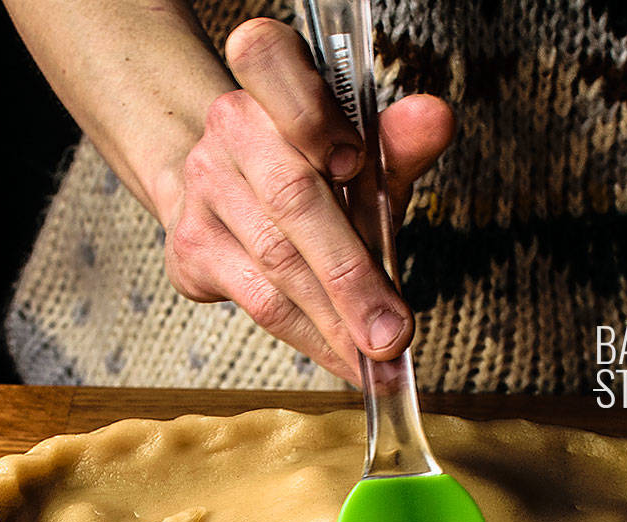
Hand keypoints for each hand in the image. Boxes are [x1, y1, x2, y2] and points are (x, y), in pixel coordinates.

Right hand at [159, 17, 454, 384]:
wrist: (228, 196)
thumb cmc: (309, 172)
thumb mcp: (361, 153)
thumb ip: (396, 144)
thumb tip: (434, 118)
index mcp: (268, 77)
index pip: (270, 60)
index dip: (312, 115)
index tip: (354, 163)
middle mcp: (228, 127)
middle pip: (291, 198)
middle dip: (350, 274)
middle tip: (393, 331)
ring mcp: (203, 190)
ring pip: (277, 263)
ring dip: (335, 319)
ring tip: (378, 354)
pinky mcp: (192, 251)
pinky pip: (259, 302)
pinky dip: (310, 336)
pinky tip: (342, 357)